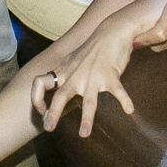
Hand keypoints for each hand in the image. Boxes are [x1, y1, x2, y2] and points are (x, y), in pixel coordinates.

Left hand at [34, 0, 160, 135]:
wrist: (111, 31)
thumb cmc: (92, 48)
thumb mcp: (72, 60)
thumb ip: (64, 75)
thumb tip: (56, 92)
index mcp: (64, 72)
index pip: (41, 84)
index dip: (37, 99)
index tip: (41, 111)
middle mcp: (76, 75)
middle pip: (60, 95)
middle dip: (53, 113)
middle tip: (49, 128)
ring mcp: (93, 76)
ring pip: (89, 101)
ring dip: (86, 119)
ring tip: (84, 134)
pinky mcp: (110, 76)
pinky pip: (118, 92)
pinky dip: (125, 101)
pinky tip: (129, 110)